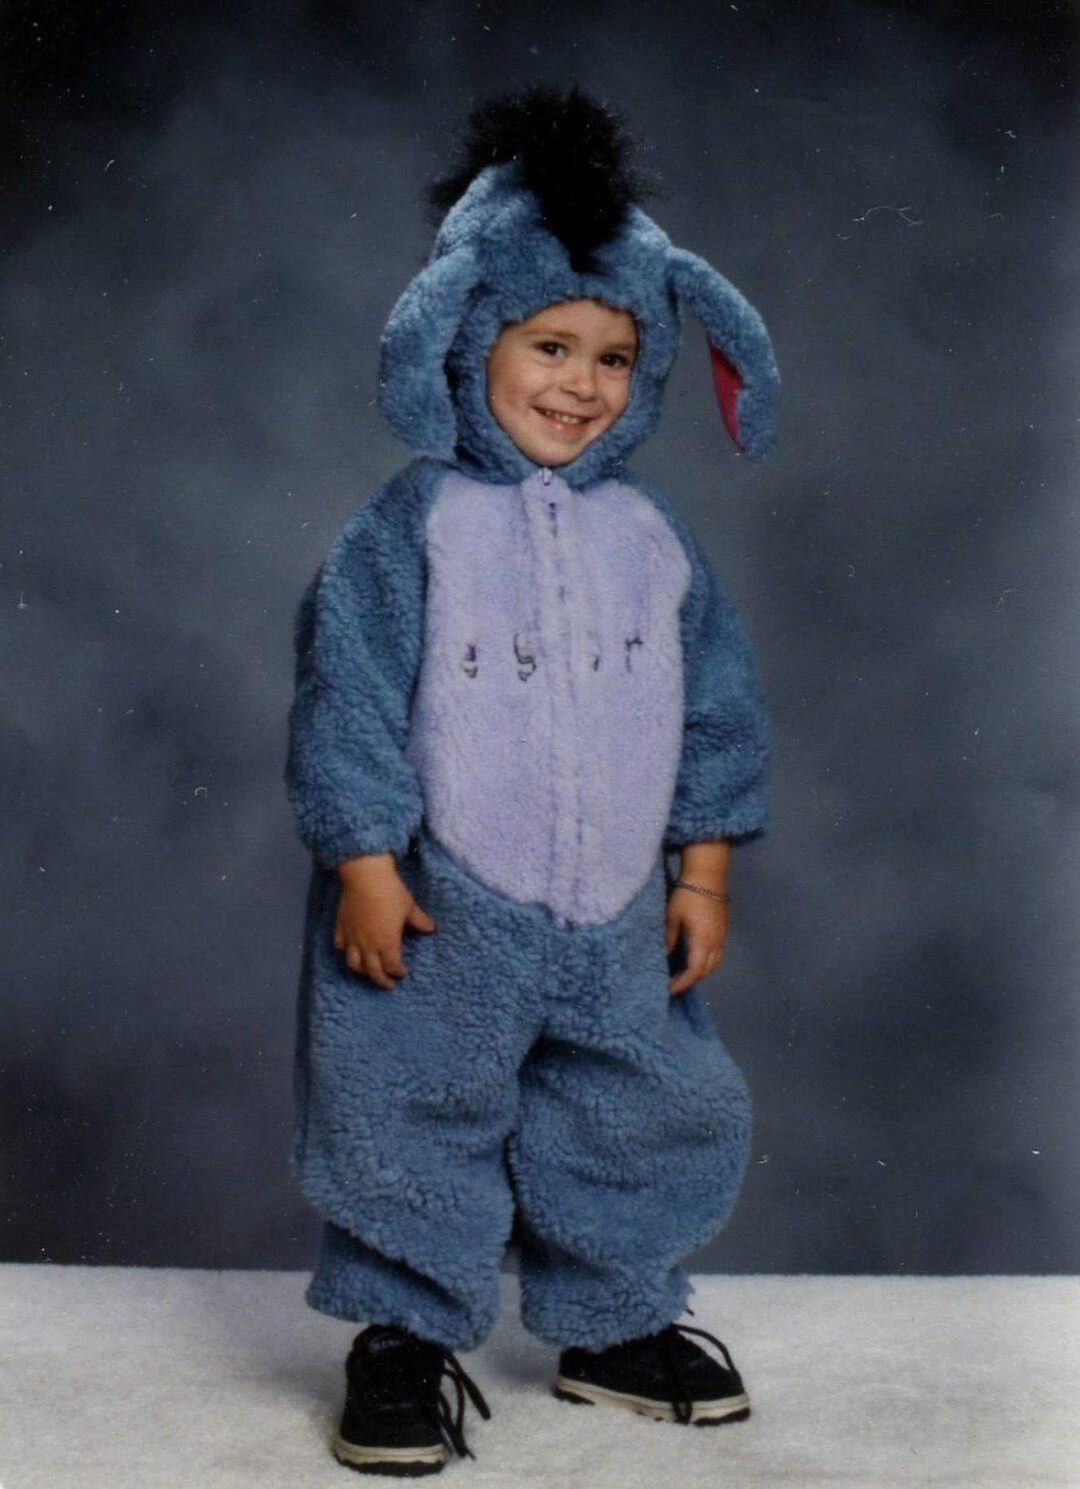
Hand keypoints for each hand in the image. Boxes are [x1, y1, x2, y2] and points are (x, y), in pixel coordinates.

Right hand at [333, 854, 435, 988]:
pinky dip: (345, 952)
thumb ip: (419, 921)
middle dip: (382, 980)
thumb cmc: (391, 892)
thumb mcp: (409, 906)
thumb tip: (431, 928)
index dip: (398, 972)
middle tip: (388, 984)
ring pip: (353, 964)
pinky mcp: (340, 927)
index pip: (392, 966)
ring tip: (368, 971)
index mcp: (387, 943)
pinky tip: (350, 951)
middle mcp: (368, 945)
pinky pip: (340, 946)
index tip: (403, 972)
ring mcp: (352, 937)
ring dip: (362, 971)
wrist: (366, 876)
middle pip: (373, 972)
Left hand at [664, 885, 727, 995]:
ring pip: (714, 963)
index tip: (668, 989)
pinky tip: (692, 958)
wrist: (707, 874)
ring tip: (682, 974)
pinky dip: (705, 961)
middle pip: (706, 971)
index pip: (694, 972)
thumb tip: (663, 955)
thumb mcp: (671, 916)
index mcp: (703, 941)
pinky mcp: (722, 930)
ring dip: (699, 972)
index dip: (681, 983)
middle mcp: (716, 943)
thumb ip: (668, 938)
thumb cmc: (687, 894)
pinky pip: (716, 954)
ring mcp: (722, 936)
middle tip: (673, 983)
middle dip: (690, 980)